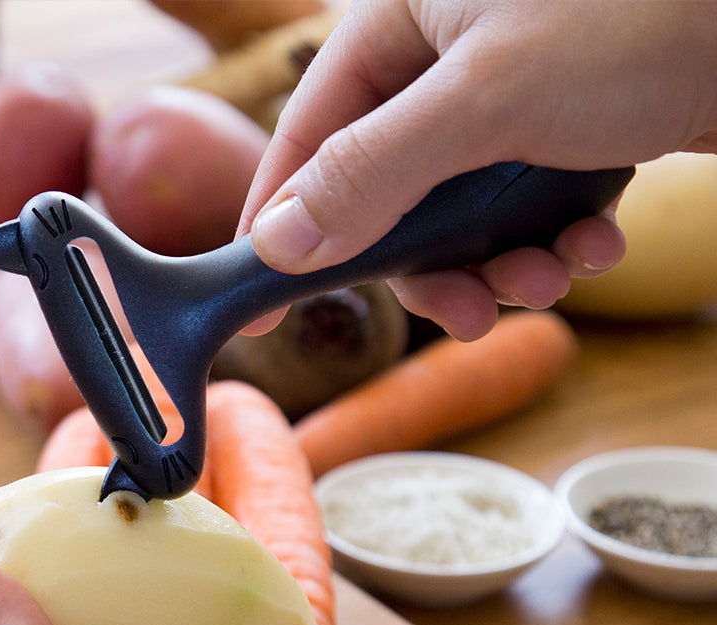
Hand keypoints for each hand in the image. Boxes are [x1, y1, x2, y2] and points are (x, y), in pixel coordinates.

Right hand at [239, 0, 716, 338]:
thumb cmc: (644, 19)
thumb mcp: (486, 102)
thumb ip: (370, 172)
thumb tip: (279, 243)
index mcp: (404, 18)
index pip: (307, 137)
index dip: (278, 224)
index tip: (260, 305)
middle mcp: (446, 55)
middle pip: (387, 195)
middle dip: (432, 268)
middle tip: (463, 315)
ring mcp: (508, 94)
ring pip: (459, 215)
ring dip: (502, 266)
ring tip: (550, 276)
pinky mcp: (565, 126)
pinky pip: (523, 208)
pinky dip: (553, 241)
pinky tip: (594, 245)